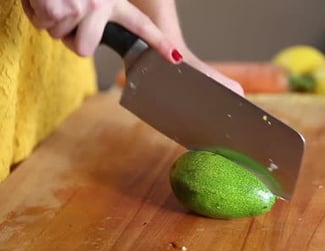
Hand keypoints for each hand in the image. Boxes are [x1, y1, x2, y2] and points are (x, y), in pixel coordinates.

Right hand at [21, 0, 181, 62]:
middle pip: (84, 49)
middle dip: (68, 38)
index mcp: (114, 0)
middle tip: (64, 13)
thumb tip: (95, 39)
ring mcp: (81, 7)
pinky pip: (43, 25)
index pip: (142, 26)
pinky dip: (35, 12)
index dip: (159, 44)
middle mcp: (102, 4)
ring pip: (60, 37)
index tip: (176, 58)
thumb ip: (101, 12)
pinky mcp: (59, 7)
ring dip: (50, 20)